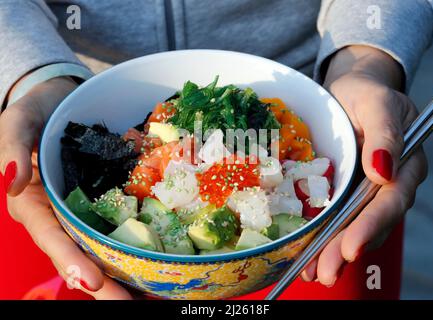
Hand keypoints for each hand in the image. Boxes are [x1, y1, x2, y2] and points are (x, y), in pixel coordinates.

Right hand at [0, 77, 131, 298]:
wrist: (63, 100)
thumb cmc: (36, 111)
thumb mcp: (17, 123)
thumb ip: (11, 148)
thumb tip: (12, 182)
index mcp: (32, 203)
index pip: (49, 236)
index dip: (68, 260)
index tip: (92, 281)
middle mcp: (57, 214)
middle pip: (77, 253)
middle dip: (101, 283)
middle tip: (128, 303)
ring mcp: (82, 209)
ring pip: (98, 247)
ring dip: (119, 272)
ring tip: (146, 293)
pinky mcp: (103, 200)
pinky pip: (115, 224)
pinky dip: (131, 243)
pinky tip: (153, 257)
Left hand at [300, 46, 427, 285]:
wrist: (347, 91)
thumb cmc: (365, 93)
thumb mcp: (376, 103)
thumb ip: (385, 133)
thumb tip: (383, 171)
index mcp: (405, 164)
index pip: (391, 200)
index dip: (372, 225)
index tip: (351, 246)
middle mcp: (388, 183)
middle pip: (371, 222)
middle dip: (347, 248)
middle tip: (325, 272)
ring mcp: (365, 190)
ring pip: (353, 226)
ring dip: (333, 251)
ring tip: (312, 272)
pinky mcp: (344, 191)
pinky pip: (336, 217)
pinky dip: (323, 237)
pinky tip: (307, 255)